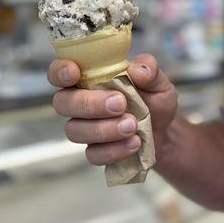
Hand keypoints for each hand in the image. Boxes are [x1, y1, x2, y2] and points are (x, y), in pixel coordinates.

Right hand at [48, 54, 177, 165]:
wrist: (164, 129)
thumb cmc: (153, 98)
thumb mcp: (157, 79)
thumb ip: (148, 68)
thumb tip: (137, 70)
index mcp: (88, 78)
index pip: (59, 72)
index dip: (60, 72)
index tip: (74, 73)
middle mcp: (80, 102)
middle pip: (62, 103)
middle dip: (89, 104)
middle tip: (119, 103)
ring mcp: (85, 128)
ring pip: (74, 131)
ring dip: (103, 129)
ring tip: (132, 125)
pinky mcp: (95, 151)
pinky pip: (93, 154)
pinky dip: (114, 150)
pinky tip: (134, 143)